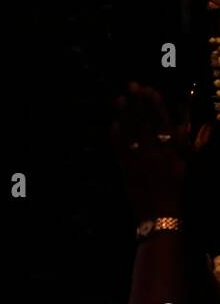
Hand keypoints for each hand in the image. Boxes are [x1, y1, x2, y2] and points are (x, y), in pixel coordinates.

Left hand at [111, 82, 187, 220]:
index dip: (156, 105)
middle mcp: (155, 154)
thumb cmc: (182, 193)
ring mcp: (139, 162)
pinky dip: (116, 137)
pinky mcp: (127, 172)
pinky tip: (113, 124)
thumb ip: (189, 144)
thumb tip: (187, 125)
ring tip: (119, 99)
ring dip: (124, 115)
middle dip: (138, 103)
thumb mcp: (190, 166)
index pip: (164, 122)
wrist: (164, 218)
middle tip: (132, 85)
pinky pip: (119, 151)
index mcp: (174, 152)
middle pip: (145, 123)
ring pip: (130, 133)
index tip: (150, 89)